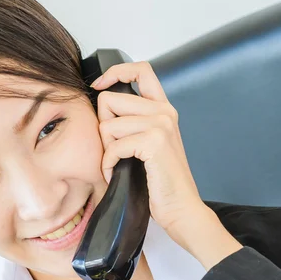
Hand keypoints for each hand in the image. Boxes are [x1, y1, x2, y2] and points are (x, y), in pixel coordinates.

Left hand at [91, 61, 241, 268]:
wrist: (181, 208)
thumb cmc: (161, 181)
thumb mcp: (149, 144)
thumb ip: (134, 121)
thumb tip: (102, 106)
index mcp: (164, 109)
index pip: (140, 70)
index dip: (115, 72)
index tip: (99, 86)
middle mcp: (164, 112)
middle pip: (110, 101)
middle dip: (103, 128)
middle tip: (114, 150)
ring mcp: (160, 125)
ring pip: (108, 125)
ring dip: (106, 151)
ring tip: (118, 166)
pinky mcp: (154, 142)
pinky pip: (112, 146)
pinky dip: (108, 164)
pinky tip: (117, 174)